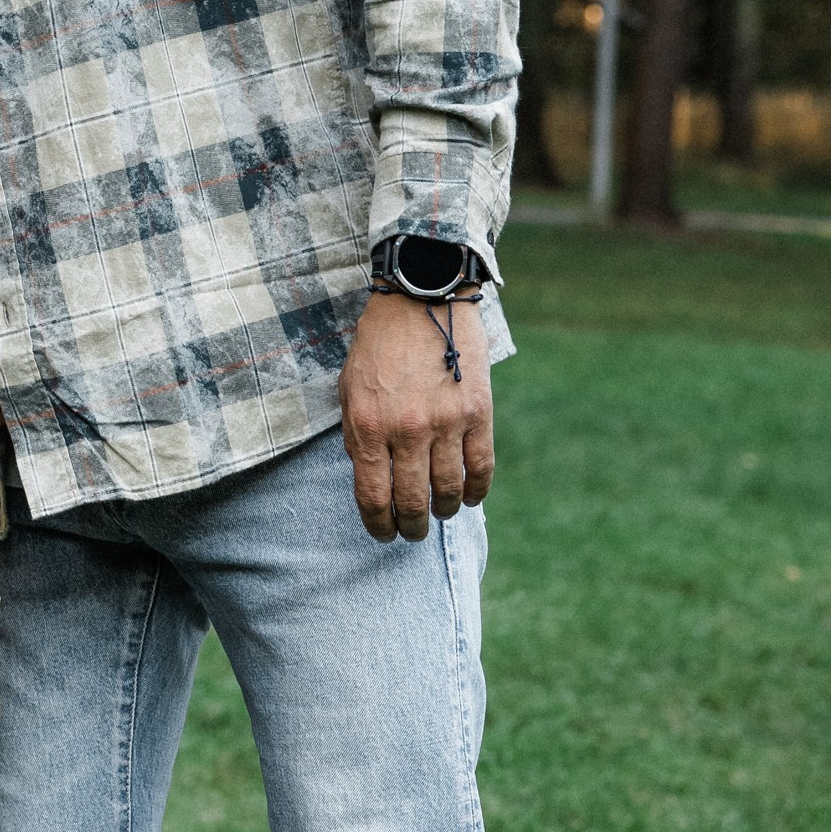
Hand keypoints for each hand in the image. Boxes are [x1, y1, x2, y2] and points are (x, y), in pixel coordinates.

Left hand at [339, 292, 493, 542]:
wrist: (421, 297)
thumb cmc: (378, 343)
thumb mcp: (349, 388)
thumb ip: (355, 434)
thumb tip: (370, 477)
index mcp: (366, 426)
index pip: (372, 496)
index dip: (378, 524)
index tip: (383, 533)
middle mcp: (405, 430)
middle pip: (411, 500)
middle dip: (411, 526)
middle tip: (413, 532)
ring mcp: (445, 422)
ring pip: (449, 489)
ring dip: (445, 510)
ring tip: (441, 513)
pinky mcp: (478, 412)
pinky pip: (481, 466)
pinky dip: (478, 490)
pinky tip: (472, 498)